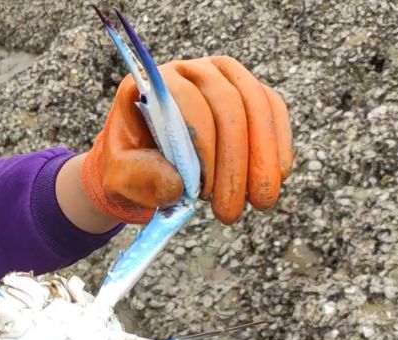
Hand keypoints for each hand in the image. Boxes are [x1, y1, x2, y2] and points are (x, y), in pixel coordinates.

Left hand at [82, 56, 293, 224]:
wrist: (141, 164)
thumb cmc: (128, 167)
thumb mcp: (119, 177)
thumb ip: (139, 178)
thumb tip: (178, 185)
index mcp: (154, 83)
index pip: (187, 102)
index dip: (202, 147)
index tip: (203, 194)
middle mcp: (192, 71)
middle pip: (227, 104)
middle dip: (234, 162)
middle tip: (232, 211)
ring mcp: (224, 77)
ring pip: (256, 106)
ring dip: (262, 157)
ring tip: (261, 202)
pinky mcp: (248, 92)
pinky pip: (272, 110)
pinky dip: (277, 144)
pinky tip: (278, 177)